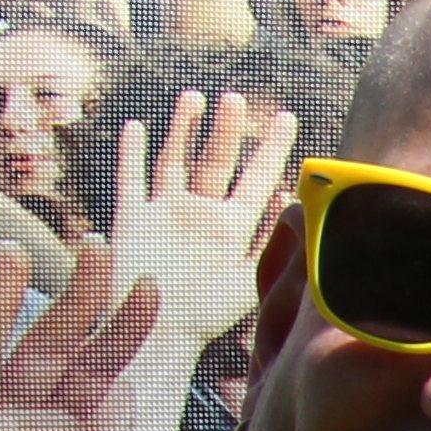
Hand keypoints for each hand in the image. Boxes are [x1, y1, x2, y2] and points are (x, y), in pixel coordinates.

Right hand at [109, 88, 299, 368]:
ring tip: (194, 97)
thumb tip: (299, 203)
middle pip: (216, 163)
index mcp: (232, 228)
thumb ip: (275, 243)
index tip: (287, 118)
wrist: (156, 333)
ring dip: (183, 130)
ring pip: (175, 162)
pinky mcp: (131, 219)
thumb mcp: (250, 278)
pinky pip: (131, 179)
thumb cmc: (206, 315)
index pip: (257, 179)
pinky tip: (137, 126)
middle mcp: (200, 216)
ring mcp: (165, 214)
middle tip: (236, 98)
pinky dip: (131, 153)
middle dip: (226, 130)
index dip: (271, 150)